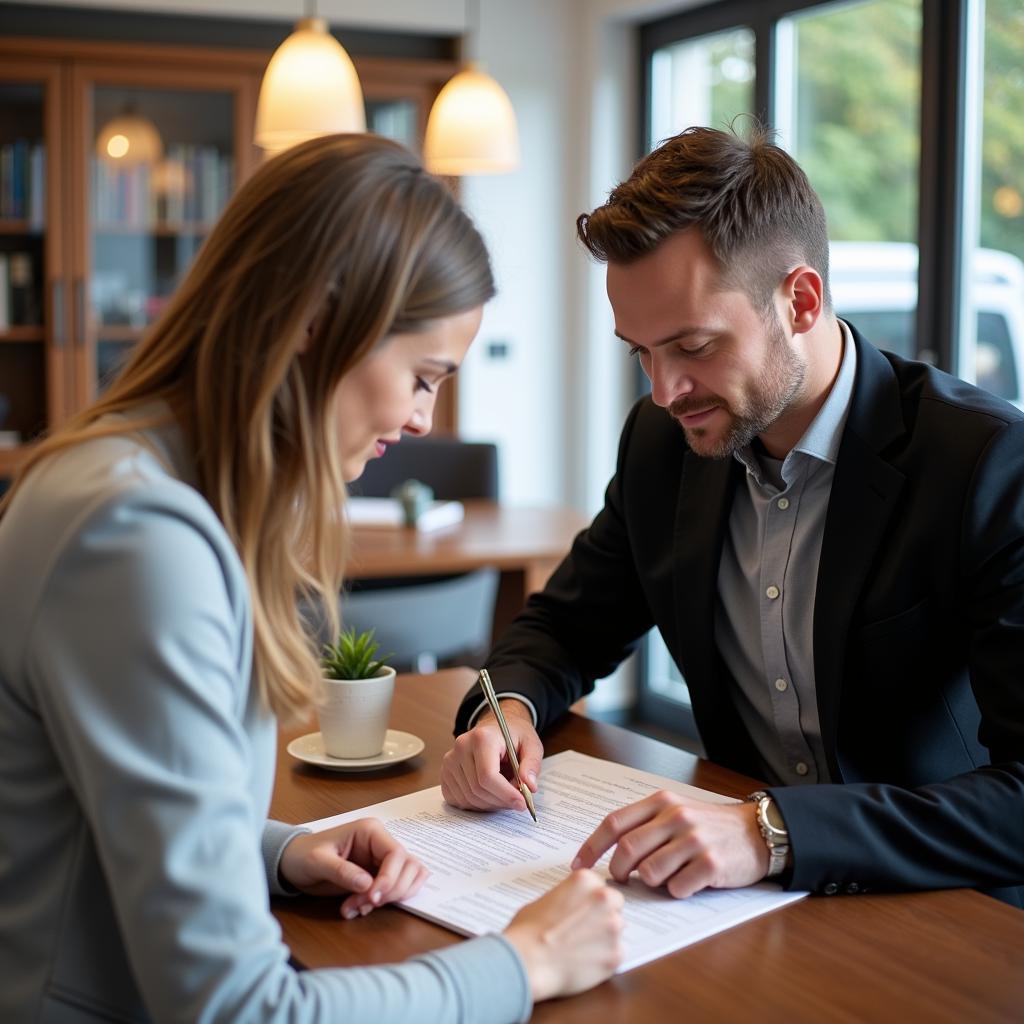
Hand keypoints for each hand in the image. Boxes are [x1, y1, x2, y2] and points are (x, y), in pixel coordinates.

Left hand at [278, 818, 428, 919]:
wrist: (293, 864)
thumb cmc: (303, 855)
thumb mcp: (317, 861)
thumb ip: (342, 871)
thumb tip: (367, 884)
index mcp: (370, 831)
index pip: (396, 853)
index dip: (390, 878)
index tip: (373, 898)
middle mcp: (381, 843)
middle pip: (408, 866)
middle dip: (389, 891)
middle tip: (361, 905)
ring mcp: (382, 860)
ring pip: (409, 878)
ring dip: (391, 898)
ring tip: (360, 907)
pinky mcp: (380, 876)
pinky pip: (398, 888)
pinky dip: (389, 902)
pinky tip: (363, 908)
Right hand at [441, 699, 543, 811]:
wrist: (495, 729)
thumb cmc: (513, 736)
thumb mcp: (532, 745)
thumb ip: (532, 764)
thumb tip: (529, 786)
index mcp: (482, 737)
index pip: (487, 776)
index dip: (505, 794)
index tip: (522, 803)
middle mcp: (461, 747)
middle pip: (478, 789)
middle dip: (500, 801)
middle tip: (517, 801)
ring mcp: (450, 760)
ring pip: (468, 798)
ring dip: (490, 804)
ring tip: (504, 794)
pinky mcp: (445, 772)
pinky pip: (458, 799)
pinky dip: (476, 804)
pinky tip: (489, 794)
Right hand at [503, 869, 623, 1000]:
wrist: (528, 959)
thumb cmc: (528, 931)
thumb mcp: (545, 900)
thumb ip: (568, 899)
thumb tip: (572, 907)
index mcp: (585, 880)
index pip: (601, 887)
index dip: (592, 902)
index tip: (585, 911)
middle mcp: (604, 899)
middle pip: (615, 905)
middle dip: (605, 916)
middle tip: (586, 930)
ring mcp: (613, 927)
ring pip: (617, 931)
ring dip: (605, 938)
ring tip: (581, 949)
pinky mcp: (616, 954)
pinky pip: (617, 955)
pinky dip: (605, 960)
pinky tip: (585, 962)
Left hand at [572, 791, 768, 897]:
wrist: (757, 831)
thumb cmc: (710, 826)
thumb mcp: (677, 811)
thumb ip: (646, 825)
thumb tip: (609, 852)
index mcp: (661, 802)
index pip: (615, 822)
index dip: (592, 846)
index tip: (579, 866)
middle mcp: (676, 817)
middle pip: (627, 849)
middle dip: (618, 871)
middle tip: (621, 880)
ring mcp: (694, 840)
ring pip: (650, 872)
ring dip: (650, 882)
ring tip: (662, 878)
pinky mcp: (711, 863)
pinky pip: (677, 887)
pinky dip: (675, 891)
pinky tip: (686, 884)